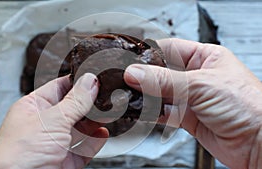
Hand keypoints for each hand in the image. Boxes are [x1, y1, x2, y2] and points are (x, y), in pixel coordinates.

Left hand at [0, 73, 108, 168]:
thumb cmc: (19, 155)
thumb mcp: (52, 120)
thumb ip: (75, 101)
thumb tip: (90, 81)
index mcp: (33, 108)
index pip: (58, 88)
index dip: (77, 82)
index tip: (95, 78)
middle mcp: (43, 125)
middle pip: (72, 108)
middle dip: (89, 104)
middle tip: (106, 97)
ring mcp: (54, 143)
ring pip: (80, 129)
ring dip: (95, 122)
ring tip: (108, 114)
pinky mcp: (64, 161)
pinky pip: (83, 148)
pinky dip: (95, 141)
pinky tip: (103, 133)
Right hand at [124, 38, 261, 168]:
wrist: (259, 142)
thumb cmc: (249, 106)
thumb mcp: (200, 85)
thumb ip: (164, 80)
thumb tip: (135, 73)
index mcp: (205, 58)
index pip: (170, 49)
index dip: (149, 53)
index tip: (131, 61)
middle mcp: (196, 77)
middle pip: (162, 72)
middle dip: (144, 77)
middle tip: (127, 80)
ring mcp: (191, 98)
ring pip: (160, 93)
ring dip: (146, 96)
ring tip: (130, 96)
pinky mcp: (187, 117)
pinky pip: (163, 112)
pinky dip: (151, 113)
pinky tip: (142, 111)